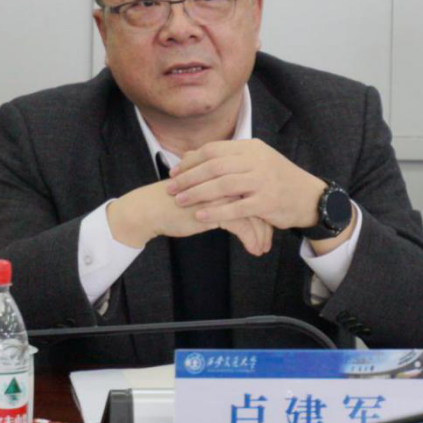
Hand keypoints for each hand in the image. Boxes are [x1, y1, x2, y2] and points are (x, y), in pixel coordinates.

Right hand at [107, 182, 273, 256]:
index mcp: (224, 171)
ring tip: (263, 248)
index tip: (270, 221)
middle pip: (257, 198)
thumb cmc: (176, 201)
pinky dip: (251, 240)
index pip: (254, 185)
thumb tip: (241, 201)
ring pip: (253, 213)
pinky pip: (242, 227)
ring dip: (262, 234)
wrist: (151, 208)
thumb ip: (220, 190)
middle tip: (271, 237)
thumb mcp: (203, 191)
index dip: (263, 204)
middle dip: (267, 221)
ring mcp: (221, 194)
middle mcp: (225, 180)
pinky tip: (254, 250)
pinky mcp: (214, 211)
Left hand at [167, 140, 327, 230]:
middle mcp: (256, 160)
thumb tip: (191, 154)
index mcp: (251, 147)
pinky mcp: (267, 202)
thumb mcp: (255, 161)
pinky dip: (216, 212)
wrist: (310, 197)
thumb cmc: (277, 179)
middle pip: (214, 166)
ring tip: (180, 201)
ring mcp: (263, 181)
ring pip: (222, 185)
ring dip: (197, 193)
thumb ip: (226, 158)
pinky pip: (236, 207)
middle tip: (170, 188)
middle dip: (189, 177)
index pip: (213, 150)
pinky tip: (200, 216)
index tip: (174, 172)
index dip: (190, 161)